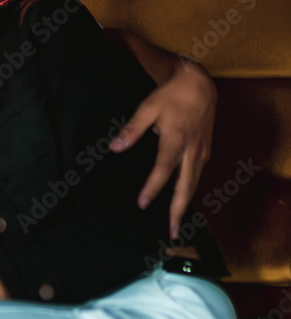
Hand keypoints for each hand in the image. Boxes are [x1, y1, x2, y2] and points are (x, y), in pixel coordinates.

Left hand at [111, 61, 215, 237]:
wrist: (200, 85)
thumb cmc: (171, 96)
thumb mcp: (148, 108)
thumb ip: (132, 129)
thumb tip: (114, 148)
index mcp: (176, 141)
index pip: (163, 171)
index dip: (152, 188)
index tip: (142, 204)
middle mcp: (191, 152)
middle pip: (185, 187)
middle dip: (178, 211)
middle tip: (173, 233)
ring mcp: (201, 153)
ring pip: (193, 184)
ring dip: (185, 204)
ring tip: (177, 224)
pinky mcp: (205, 151)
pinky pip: (196, 176)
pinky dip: (189, 191)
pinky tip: (182, 199)